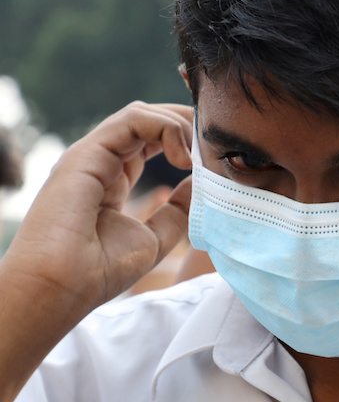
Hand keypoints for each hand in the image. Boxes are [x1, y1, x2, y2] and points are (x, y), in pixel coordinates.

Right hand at [1, 102, 193, 316]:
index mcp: (114, 178)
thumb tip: (203, 180)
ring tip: (199, 157)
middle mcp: (102, 161)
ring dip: (181, 125)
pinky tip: (183, 159)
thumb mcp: (157, 237)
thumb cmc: (100, 270)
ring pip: (142, 114)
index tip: (214, 159)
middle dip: (188, 123)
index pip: (153, 139)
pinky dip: (167, 128)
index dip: (187, 139)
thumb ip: (179, 208)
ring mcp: (93, 154)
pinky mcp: (87, 152)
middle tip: (215, 147)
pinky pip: (133, 119)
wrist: (60, 287)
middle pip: (150, 120)